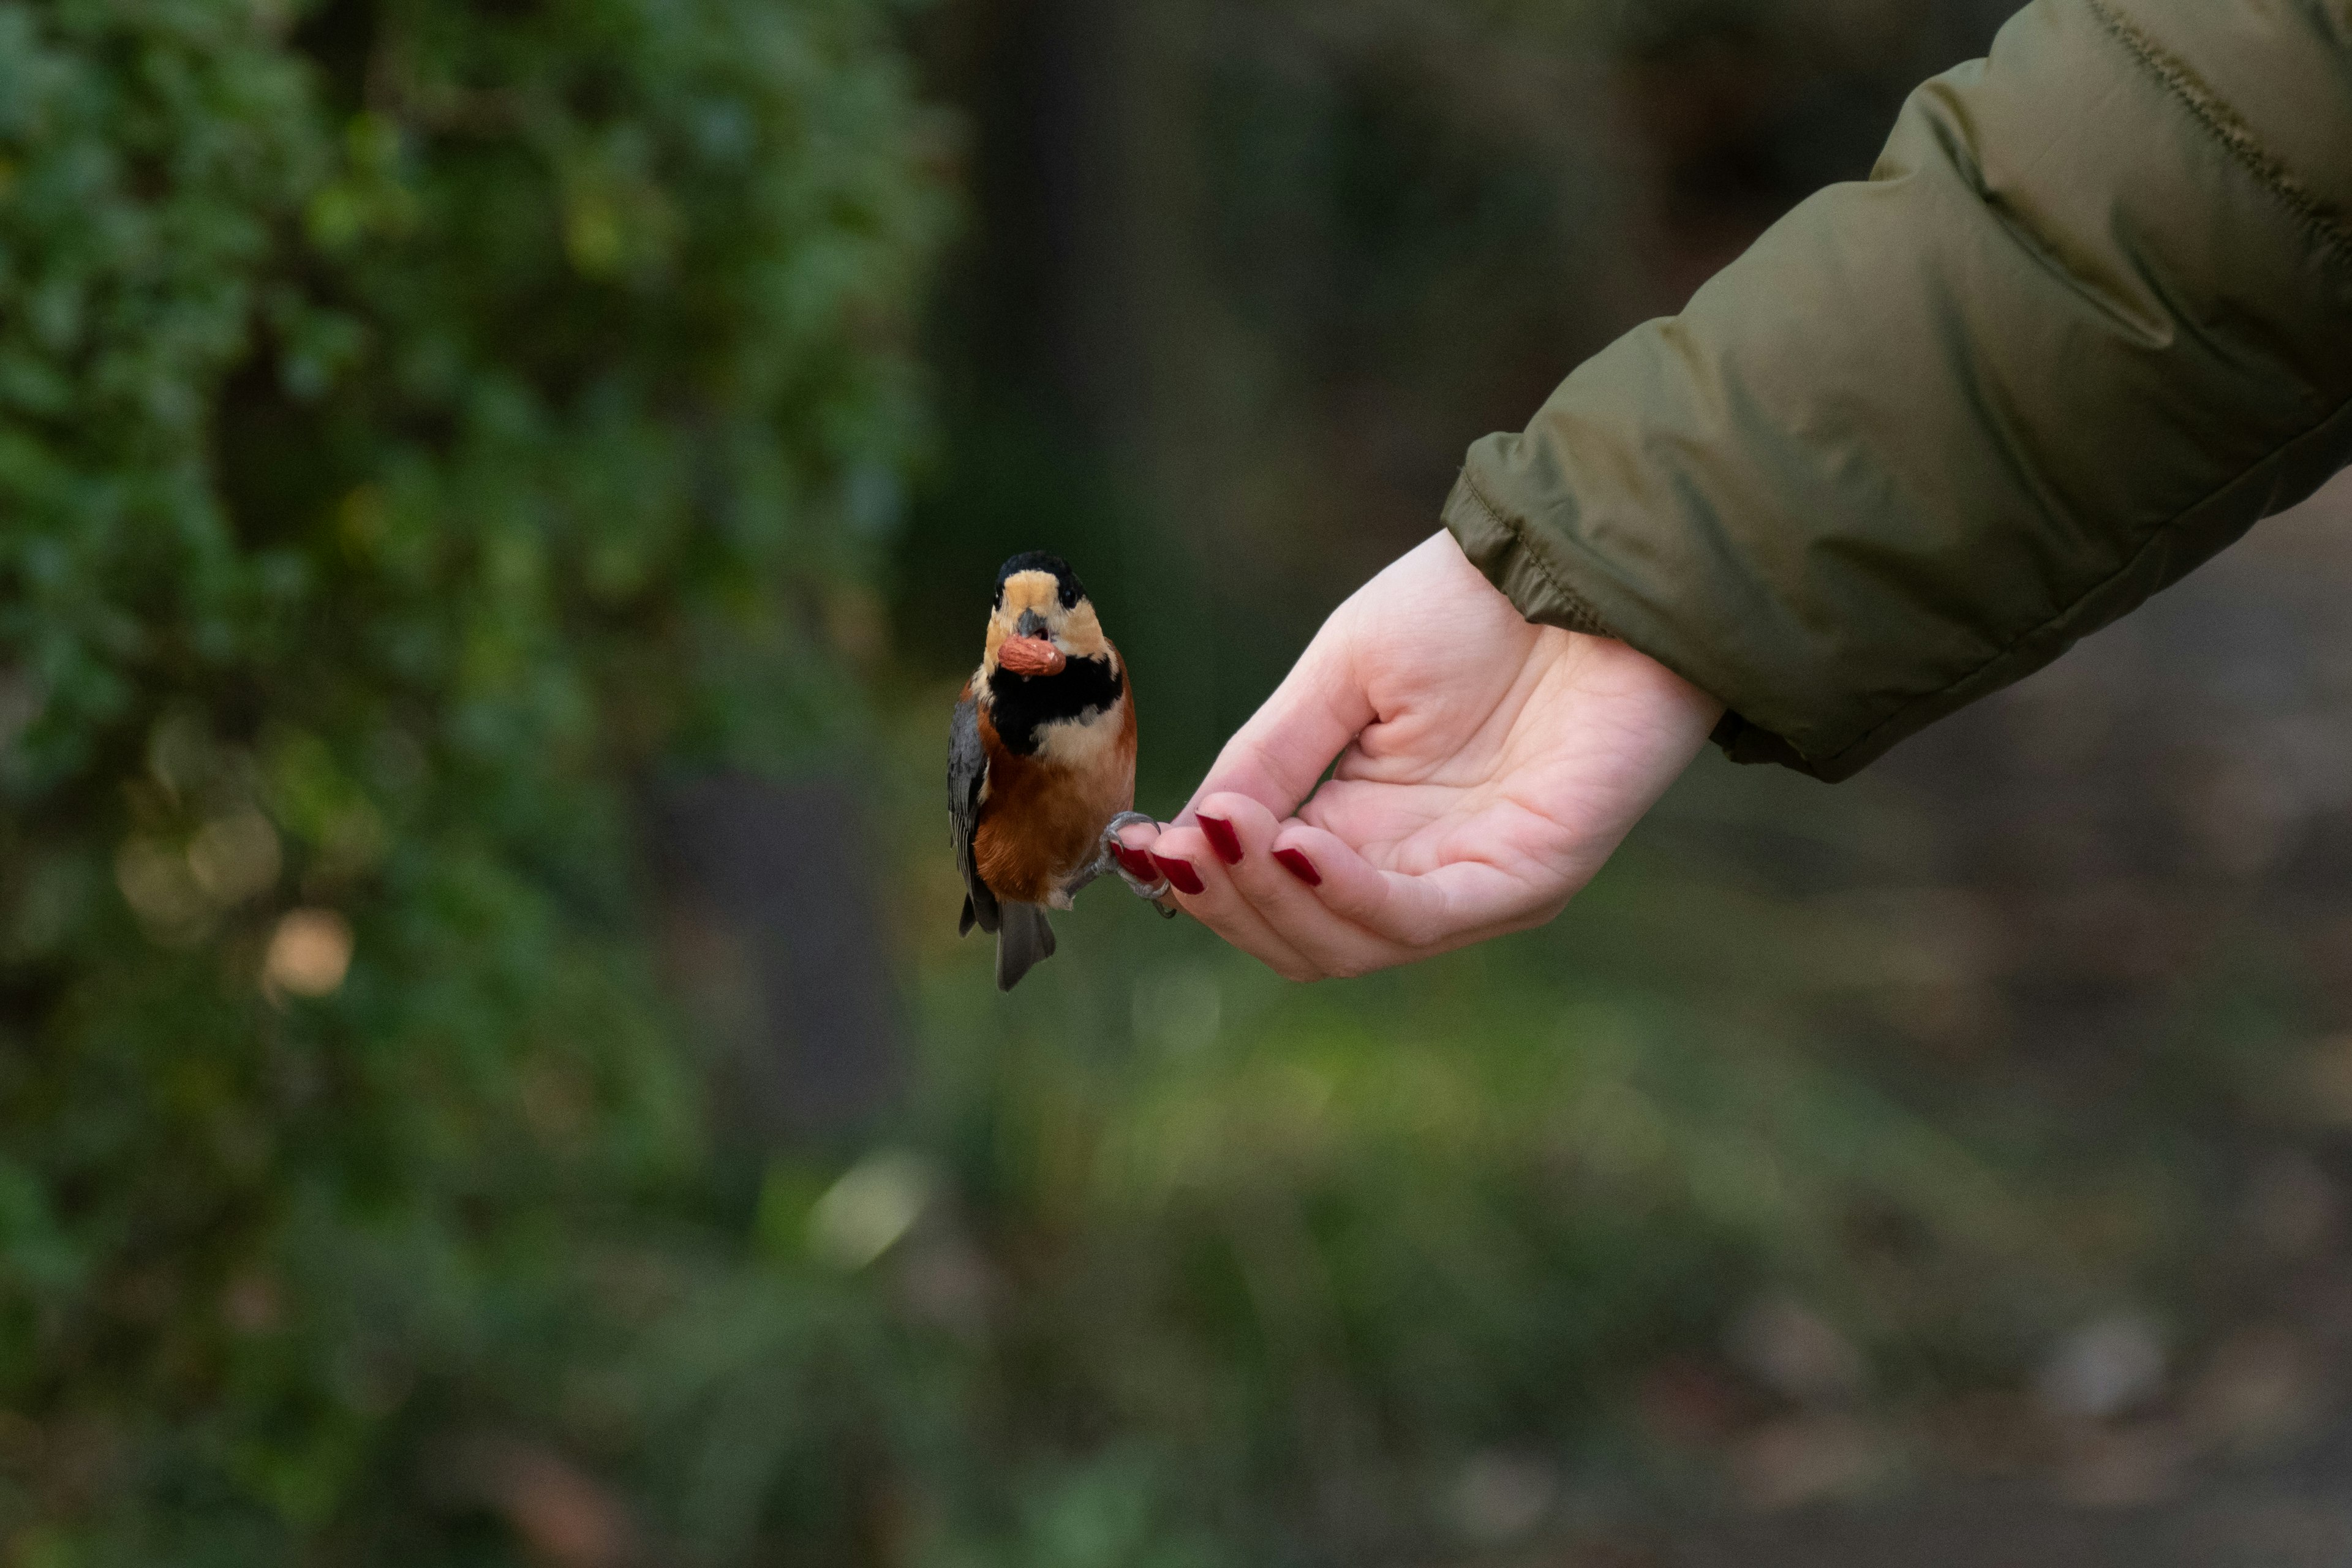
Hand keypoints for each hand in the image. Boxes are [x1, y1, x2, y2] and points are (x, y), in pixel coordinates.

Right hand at [1117, 531, 1721, 979]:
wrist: (1584, 558)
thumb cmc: (1475, 603)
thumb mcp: (1343, 674)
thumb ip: (1272, 756)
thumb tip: (1186, 832)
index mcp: (1362, 822)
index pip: (1268, 891)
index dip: (1199, 880)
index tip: (1139, 847)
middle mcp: (1413, 866)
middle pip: (1299, 939)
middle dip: (1226, 901)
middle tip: (1179, 847)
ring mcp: (1472, 881)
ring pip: (1347, 945)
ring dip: (1270, 898)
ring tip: (1224, 835)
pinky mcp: (1530, 878)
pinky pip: (1419, 918)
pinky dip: (1347, 894)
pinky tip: (1294, 846)